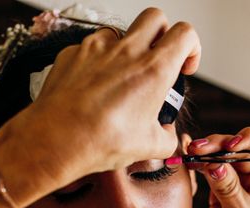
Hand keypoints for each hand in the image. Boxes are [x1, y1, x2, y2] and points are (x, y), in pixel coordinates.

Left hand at [0, 8, 201, 206]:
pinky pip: (91, 48)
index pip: (185, 34)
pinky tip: (94, 86)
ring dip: (128, 48)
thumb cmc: (101, 141)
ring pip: (121, 32)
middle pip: (156, 18)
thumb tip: (167, 135)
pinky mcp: (73, 53)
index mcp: (154, 70)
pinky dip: (98, 61)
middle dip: (162, 35)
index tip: (184, 67)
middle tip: (158, 59)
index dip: (191, 48)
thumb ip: (166, 137)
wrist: (57, 139)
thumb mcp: (148, 148)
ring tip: (122, 77)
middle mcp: (128, 51)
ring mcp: (97, 48)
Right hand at [192, 127, 249, 207]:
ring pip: (223, 157)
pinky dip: (198, 165)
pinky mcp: (221, 193)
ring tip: (191, 152)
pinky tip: (188, 162)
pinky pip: (209, 172)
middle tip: (201, 148)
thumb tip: (214, 164)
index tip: (235, 144)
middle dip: (222, 144)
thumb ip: (229, 191)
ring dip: (207, 152)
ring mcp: (239, 185)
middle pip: (242, 147)